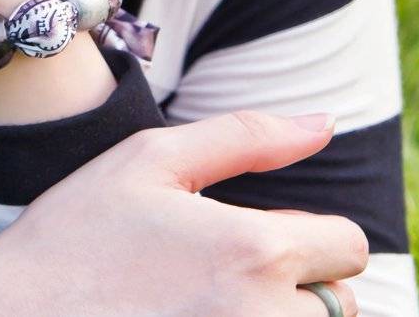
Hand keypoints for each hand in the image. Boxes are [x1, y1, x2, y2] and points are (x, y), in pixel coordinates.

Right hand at [0, 111, 367, 316]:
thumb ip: (246, 136)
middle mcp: (262, 316)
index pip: (346, 246)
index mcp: (253, 250)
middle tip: (221, 280)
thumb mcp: (147, 161)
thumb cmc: (73, 236)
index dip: (305, 236)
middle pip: (338, 305)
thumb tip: (325, 122)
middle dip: (296, 288)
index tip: (250, 241)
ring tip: (209, 307)